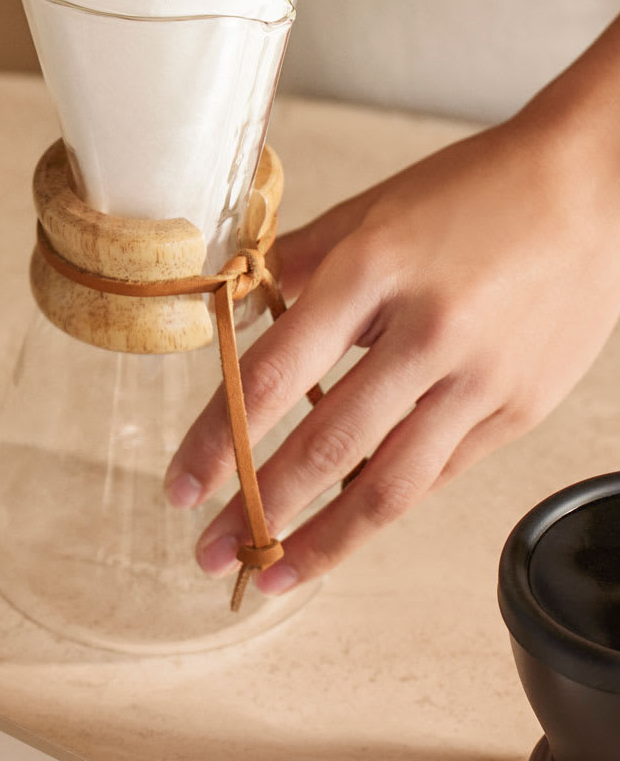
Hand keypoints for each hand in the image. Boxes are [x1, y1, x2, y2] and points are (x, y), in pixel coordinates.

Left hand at [165, 22, 619, 594]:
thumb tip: (234, 304)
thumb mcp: (371, 208)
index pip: (272, 374)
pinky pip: (439, 473)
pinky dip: (386, 505)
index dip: (218, 439)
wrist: (590, 187)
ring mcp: (478, 377)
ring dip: (322, 540)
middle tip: (210, 549)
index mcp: (371, 269)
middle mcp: (424, 330)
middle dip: (257, 508)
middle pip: (326, 445)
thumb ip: (298, 261)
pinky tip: (347, 528)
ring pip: (388, 485)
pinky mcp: (518, 407)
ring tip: (274, 572)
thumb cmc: (474, 190)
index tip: (181, 482)